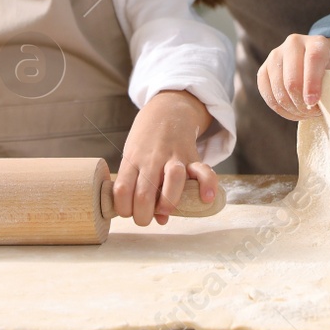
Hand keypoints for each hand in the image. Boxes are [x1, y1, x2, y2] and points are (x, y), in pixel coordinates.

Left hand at [112, 90, 216, 226]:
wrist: (167, 110)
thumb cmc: (147, 142)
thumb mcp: (136, 159)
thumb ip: (143, 188)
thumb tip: (161, 220)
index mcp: (132, 160)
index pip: (122, 190)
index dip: (124, 210)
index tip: (130, 212)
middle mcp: (152, 159)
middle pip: (144, 194)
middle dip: (144, 216)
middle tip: (147, 217)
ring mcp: (173, 157)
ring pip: (172, 180)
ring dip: (168, 203)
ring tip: (167, 210)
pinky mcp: (192, 156)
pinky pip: (203, 171)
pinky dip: (207, 186)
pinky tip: (205, 198)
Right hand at [257, 34, 329, 120]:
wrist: (319, 62)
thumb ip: (329, 87)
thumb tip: (312, 104)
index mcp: (317, 43)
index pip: (313, 60)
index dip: (312, 84)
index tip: (313, 103)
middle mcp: (294, 43)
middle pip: (292, 79)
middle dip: (301, 103)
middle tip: (312, 113)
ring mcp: (276, 54)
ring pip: (278, 88)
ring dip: (290, 107)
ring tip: (303, 114)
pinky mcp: (264, 67)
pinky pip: (265, 91)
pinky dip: (278, 107)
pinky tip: (291, 111)